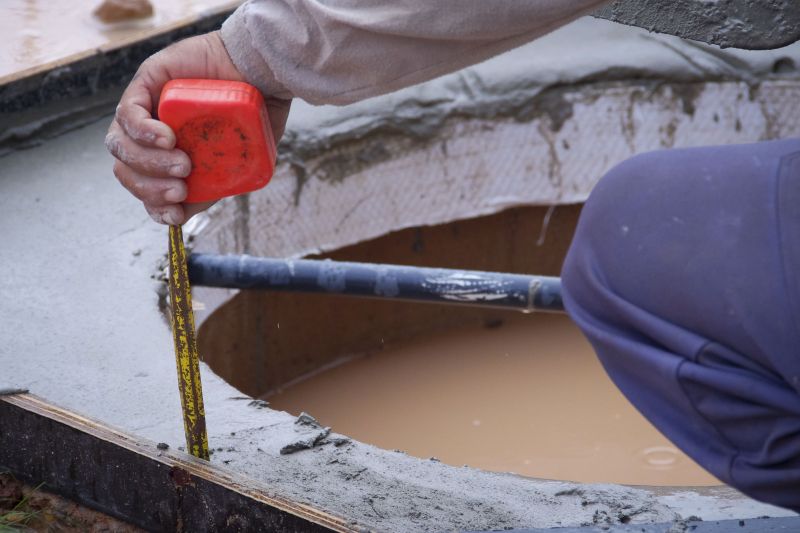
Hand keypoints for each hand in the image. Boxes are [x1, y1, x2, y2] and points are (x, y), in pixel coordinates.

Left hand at [105, 31, 290, 224]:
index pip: (143, 184)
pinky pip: (127, 113)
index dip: (152, 204)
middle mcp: (151, 131)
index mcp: (167, 153)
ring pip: (120, 144)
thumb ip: (211, 186)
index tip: (174, 213)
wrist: (268, 75)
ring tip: (182, 165)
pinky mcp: (146, 81)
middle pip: (125, 168)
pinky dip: (141, 132)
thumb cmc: (258, 117)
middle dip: (149, 187)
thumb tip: (183, 214)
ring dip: (147, 163)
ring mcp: (146, 106)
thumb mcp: (238, 162)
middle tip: (181, 189)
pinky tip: (166, 140)